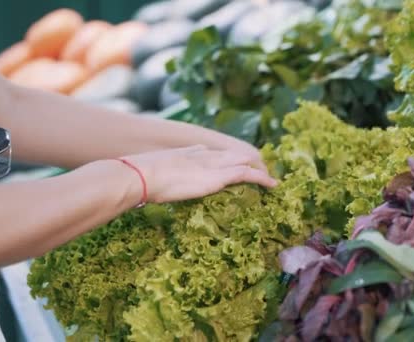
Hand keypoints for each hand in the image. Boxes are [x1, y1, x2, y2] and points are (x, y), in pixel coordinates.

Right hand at [121, 145, 276, 203]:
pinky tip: (272, 185)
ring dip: (260, 171)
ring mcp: (213, 165)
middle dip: (250, 163)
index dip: (230, 159)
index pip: (216, 153)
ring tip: (272, 180)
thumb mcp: (157, 172)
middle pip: (236, 156)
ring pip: (245, 163)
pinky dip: (261, 179)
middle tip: (263, 173)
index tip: (238, 164)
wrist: (141, 176)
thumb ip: (167, 172)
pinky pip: (246, 175)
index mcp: (191, 153)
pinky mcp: (218, 177)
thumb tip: (173, 173)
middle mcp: (205, 155)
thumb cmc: (142, 178)